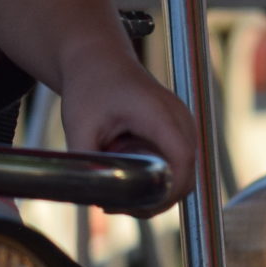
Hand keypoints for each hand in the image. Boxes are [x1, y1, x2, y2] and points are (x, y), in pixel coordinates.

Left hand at [61, 65, 197, 212]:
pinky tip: (129, 184)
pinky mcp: (177, 131)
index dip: (168, 191)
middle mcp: (180, 119)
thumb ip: (86, 161)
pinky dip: (159, 179)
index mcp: (160, 114)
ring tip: (119, 198)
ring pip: (183, 174)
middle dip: (157, 199)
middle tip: (117, 207)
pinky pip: (177, 165)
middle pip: (187, 174)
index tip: (139, 206)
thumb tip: (90, 196)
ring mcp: (182, 125)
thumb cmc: (90, 85)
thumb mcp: (79, 124)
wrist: (98, 59)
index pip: (182, 160)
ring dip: (158, 191)